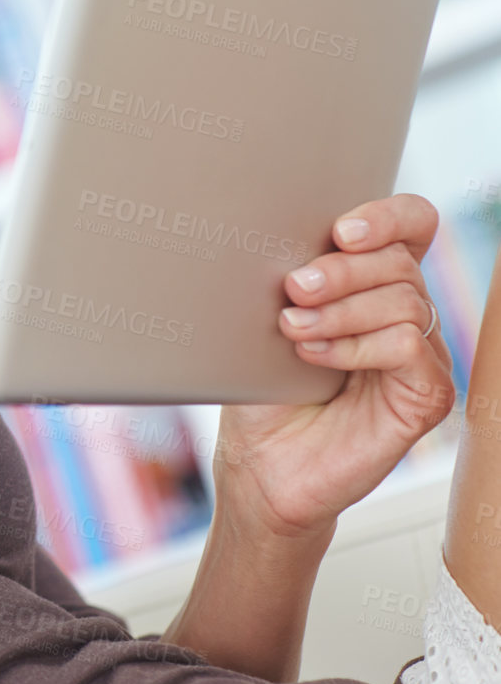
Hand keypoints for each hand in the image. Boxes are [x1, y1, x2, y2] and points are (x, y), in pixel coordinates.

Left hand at [215, 193, 454, 543]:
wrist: (259, 466)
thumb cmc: (261, 394)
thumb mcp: (266, 322)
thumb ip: (292, 278)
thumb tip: (283, 239)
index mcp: (373, 287)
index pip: (412, 227)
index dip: (388, 217)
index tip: (340, 230)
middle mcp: (405, 317)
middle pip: (401, 261)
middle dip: (342, 269)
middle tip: (294, 290)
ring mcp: (420, 358)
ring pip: (405, 301)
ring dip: (341, 310)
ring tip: (293, 329)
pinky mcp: (424, 396)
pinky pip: (408, 346)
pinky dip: (357, 345)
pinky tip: (315, 357)